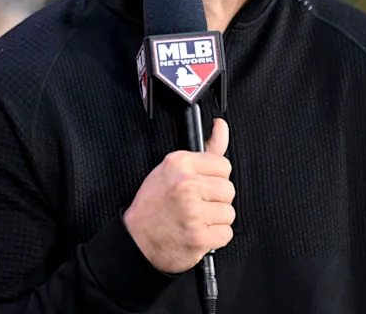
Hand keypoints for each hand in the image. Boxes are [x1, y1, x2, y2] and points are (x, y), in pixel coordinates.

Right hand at [123, 118, 234, 273]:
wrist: (136, 238)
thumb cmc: (154, 203)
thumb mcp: (173, 168)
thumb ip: (205, 149)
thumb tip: (221, 125)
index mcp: (180, 163)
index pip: (224, 165)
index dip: (214, 178)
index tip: (202, 185)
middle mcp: (186, 185)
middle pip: (228, 190)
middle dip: (216, 200)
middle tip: (197, 204)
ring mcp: (192, 212)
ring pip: (229, 213)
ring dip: (216, 220)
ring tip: (196, 219)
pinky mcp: (198, 237)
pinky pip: (226, 233)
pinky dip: (214, 237)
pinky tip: (198, 232)